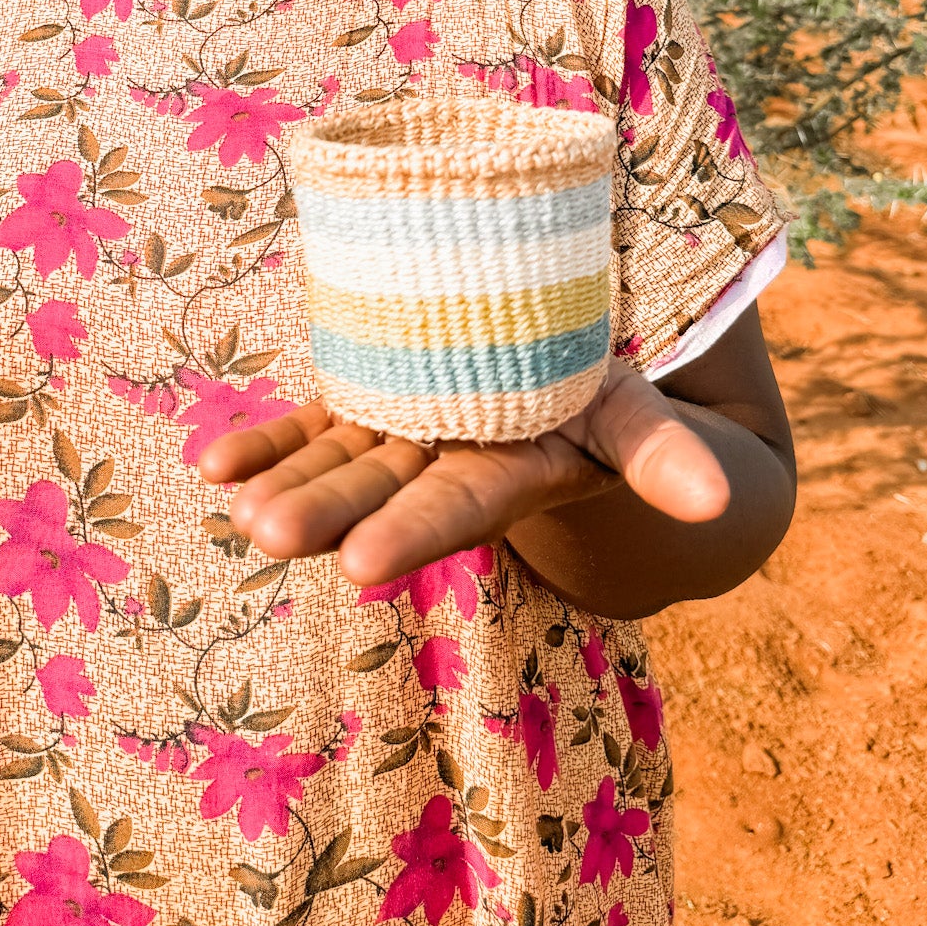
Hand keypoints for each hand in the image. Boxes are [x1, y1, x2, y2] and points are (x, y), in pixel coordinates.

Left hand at [199, 357, 729, 588]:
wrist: (572, 361)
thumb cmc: (612, 391)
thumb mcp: (636, 415)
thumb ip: (665, 457)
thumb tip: (713, 501)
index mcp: (511, 471)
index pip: (458, 508)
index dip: (411, 531)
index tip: (357, 564)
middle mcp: (448, 461)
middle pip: (381, 490)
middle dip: (325, 510)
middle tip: (266, 533)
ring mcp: (403, 432)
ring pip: (338, 462)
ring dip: (285, 481)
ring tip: (235, 505)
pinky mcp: (372, 402)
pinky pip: (315, 424)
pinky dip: (268, 441)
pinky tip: (213, 465)